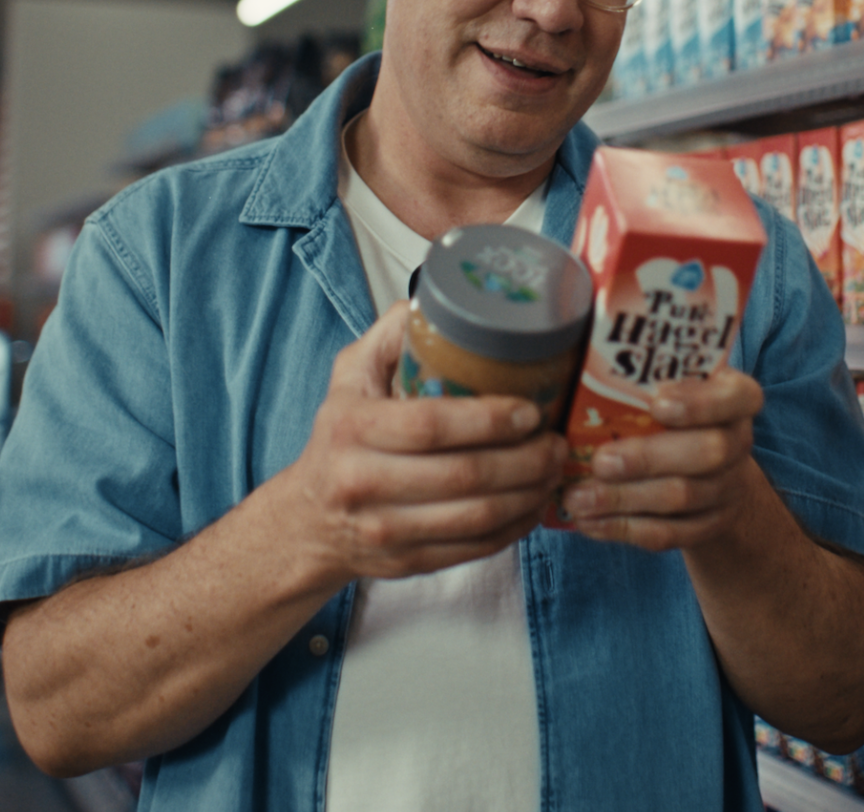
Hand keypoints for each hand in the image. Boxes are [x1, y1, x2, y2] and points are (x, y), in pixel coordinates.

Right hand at [283, 303, 566, 583]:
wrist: (308, 522)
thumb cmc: (340, 438)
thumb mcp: (349, 376)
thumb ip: (389, 336)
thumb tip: (436, 299)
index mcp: (354, 429)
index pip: (431, 425)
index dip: (489, 420)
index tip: (530, 410)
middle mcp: (365, 483)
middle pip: (464, 476)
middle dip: (525, 460)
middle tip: (556, 441)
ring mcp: (386, 529)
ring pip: (476, 518)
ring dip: (528, 494)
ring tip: (553, 469)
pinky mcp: (408, 563)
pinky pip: (474, 549)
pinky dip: (515, 528)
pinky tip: (534, 504)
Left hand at [561, 365, 762, 551]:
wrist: (707, 467)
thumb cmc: (673, 407)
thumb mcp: (669, 380)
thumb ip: (644, 367)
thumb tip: (586, 339)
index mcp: (735, 397)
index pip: (738, 397)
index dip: (701, 403)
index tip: (657, 402)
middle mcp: (738, 442)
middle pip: (708, 453)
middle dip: (648, 458)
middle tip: (600, 461)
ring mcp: (727, 489)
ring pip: (682, 498)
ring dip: (624, 499)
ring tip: (576, 498)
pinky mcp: (708, 526)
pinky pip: (668, 533)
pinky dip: (624, 529)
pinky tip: (588, 522)